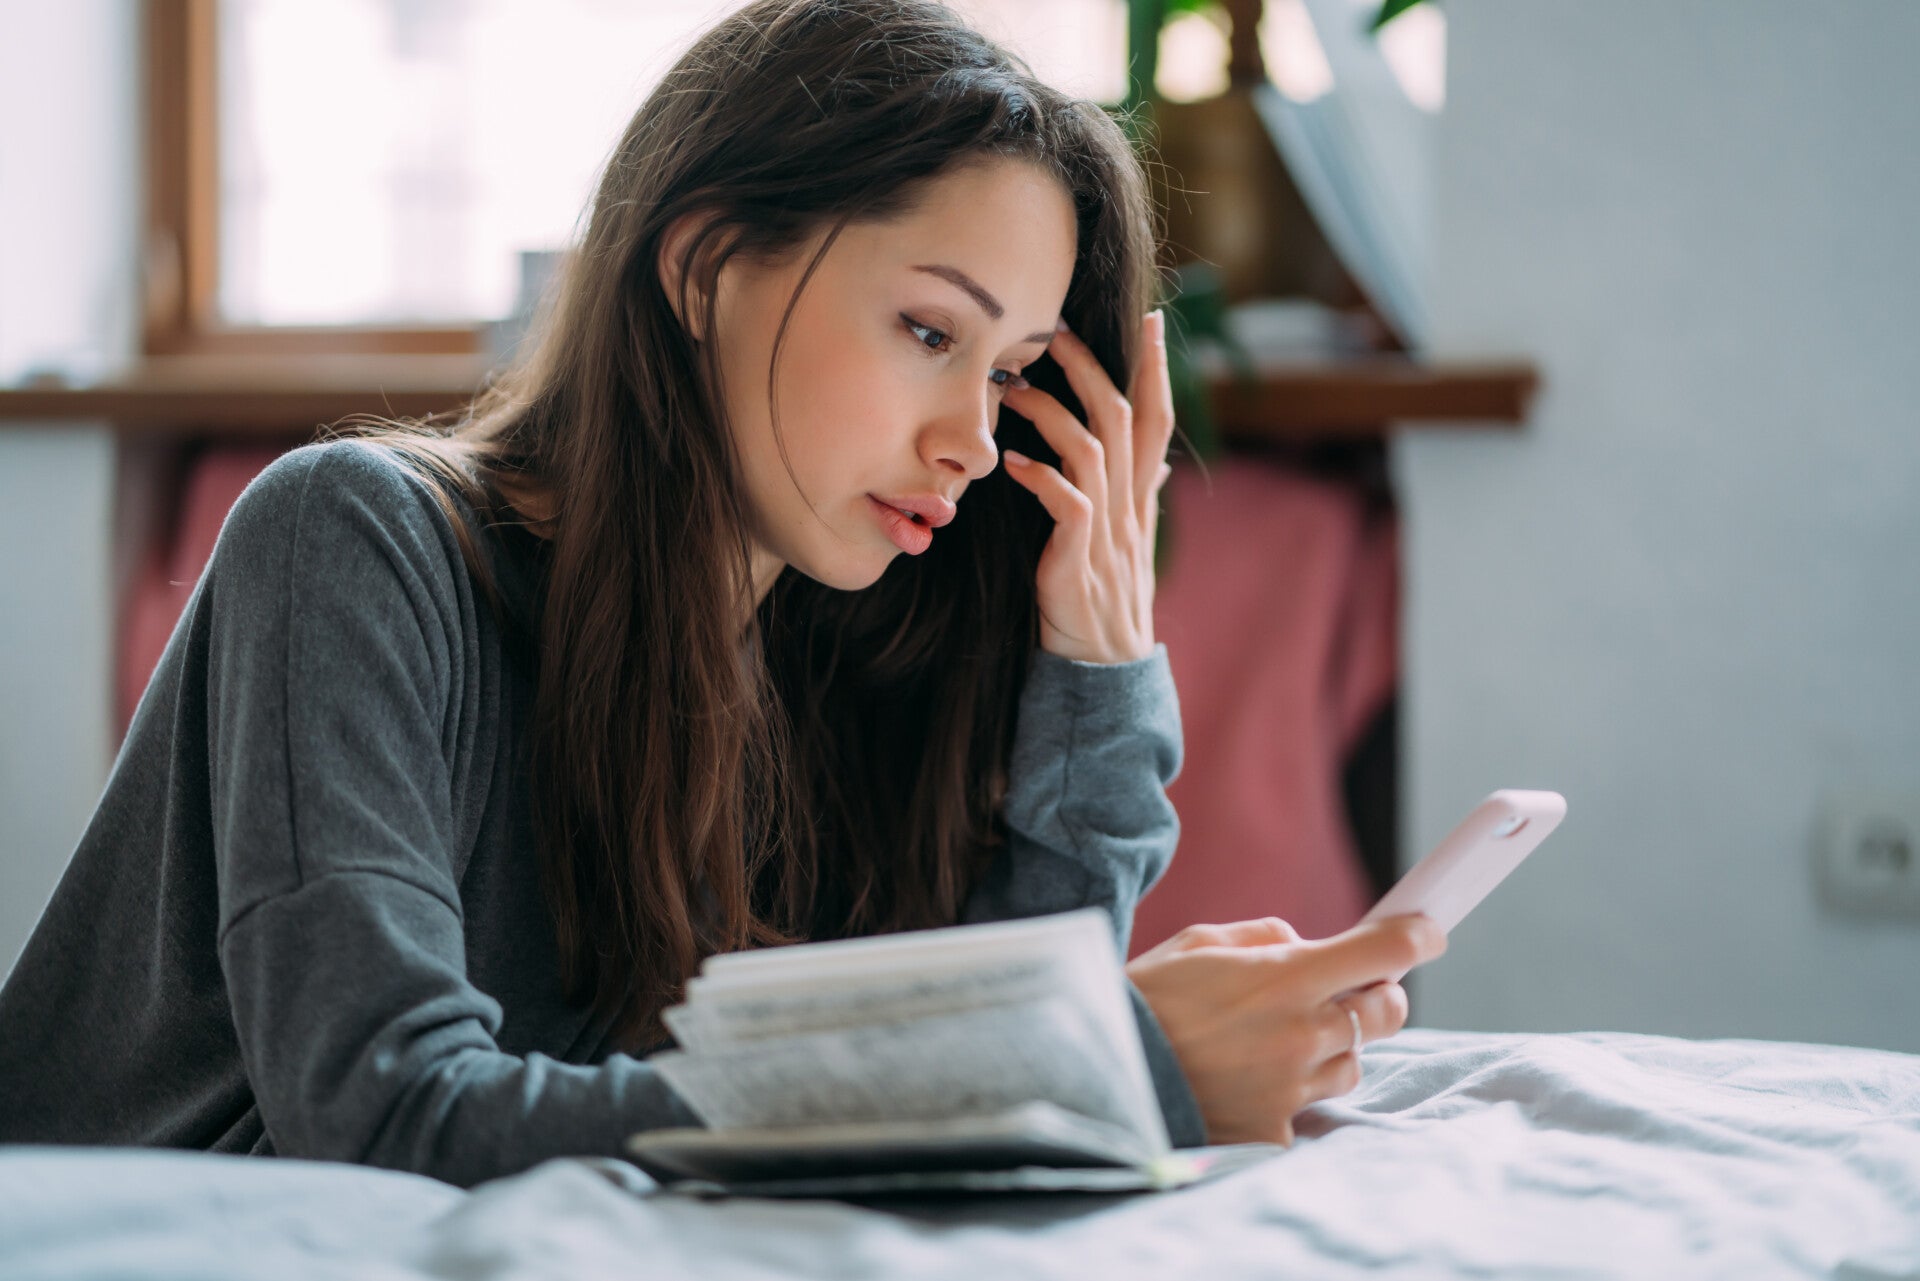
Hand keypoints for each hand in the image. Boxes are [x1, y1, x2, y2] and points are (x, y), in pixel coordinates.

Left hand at [1000, 311, 1175, 665]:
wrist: (1103, 669)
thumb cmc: (1104, 602)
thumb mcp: (1126, 545)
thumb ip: (1139, 499)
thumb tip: (1160, 466)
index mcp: (1141, 499)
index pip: (1158, 420)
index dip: (1158, 371)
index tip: (1153, 321)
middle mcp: (1131, 507)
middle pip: (1124, 418)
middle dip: (1094, 368)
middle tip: (1058, 328)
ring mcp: (1108, 533)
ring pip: (1094, 450)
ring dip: (1054, 412)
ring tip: (1017, 387)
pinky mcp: (1079, 559)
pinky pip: (1068, 503)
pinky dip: (1041, 476)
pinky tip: (1012, 462)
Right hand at [1125, 913, 1446, 1146]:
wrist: (1100, 1074)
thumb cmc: (1146, 1001)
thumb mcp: (1200, 943)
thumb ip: (1266, 938)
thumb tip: (1307, 945)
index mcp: (1286, 977)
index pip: (1384, 952)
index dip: (1416, 937)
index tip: (1426, 932)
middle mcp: (1301, 1034)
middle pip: (1387, 1011)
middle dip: (1376, 994)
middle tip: (1346, 988)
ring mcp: (1291, 1087)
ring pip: (1353, 1064)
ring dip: (1332, 1048)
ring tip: (1276, 1040)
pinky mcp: (1274, 1130)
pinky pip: (1309, 1109)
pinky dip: (1290, 1093)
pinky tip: (1249, 1080)